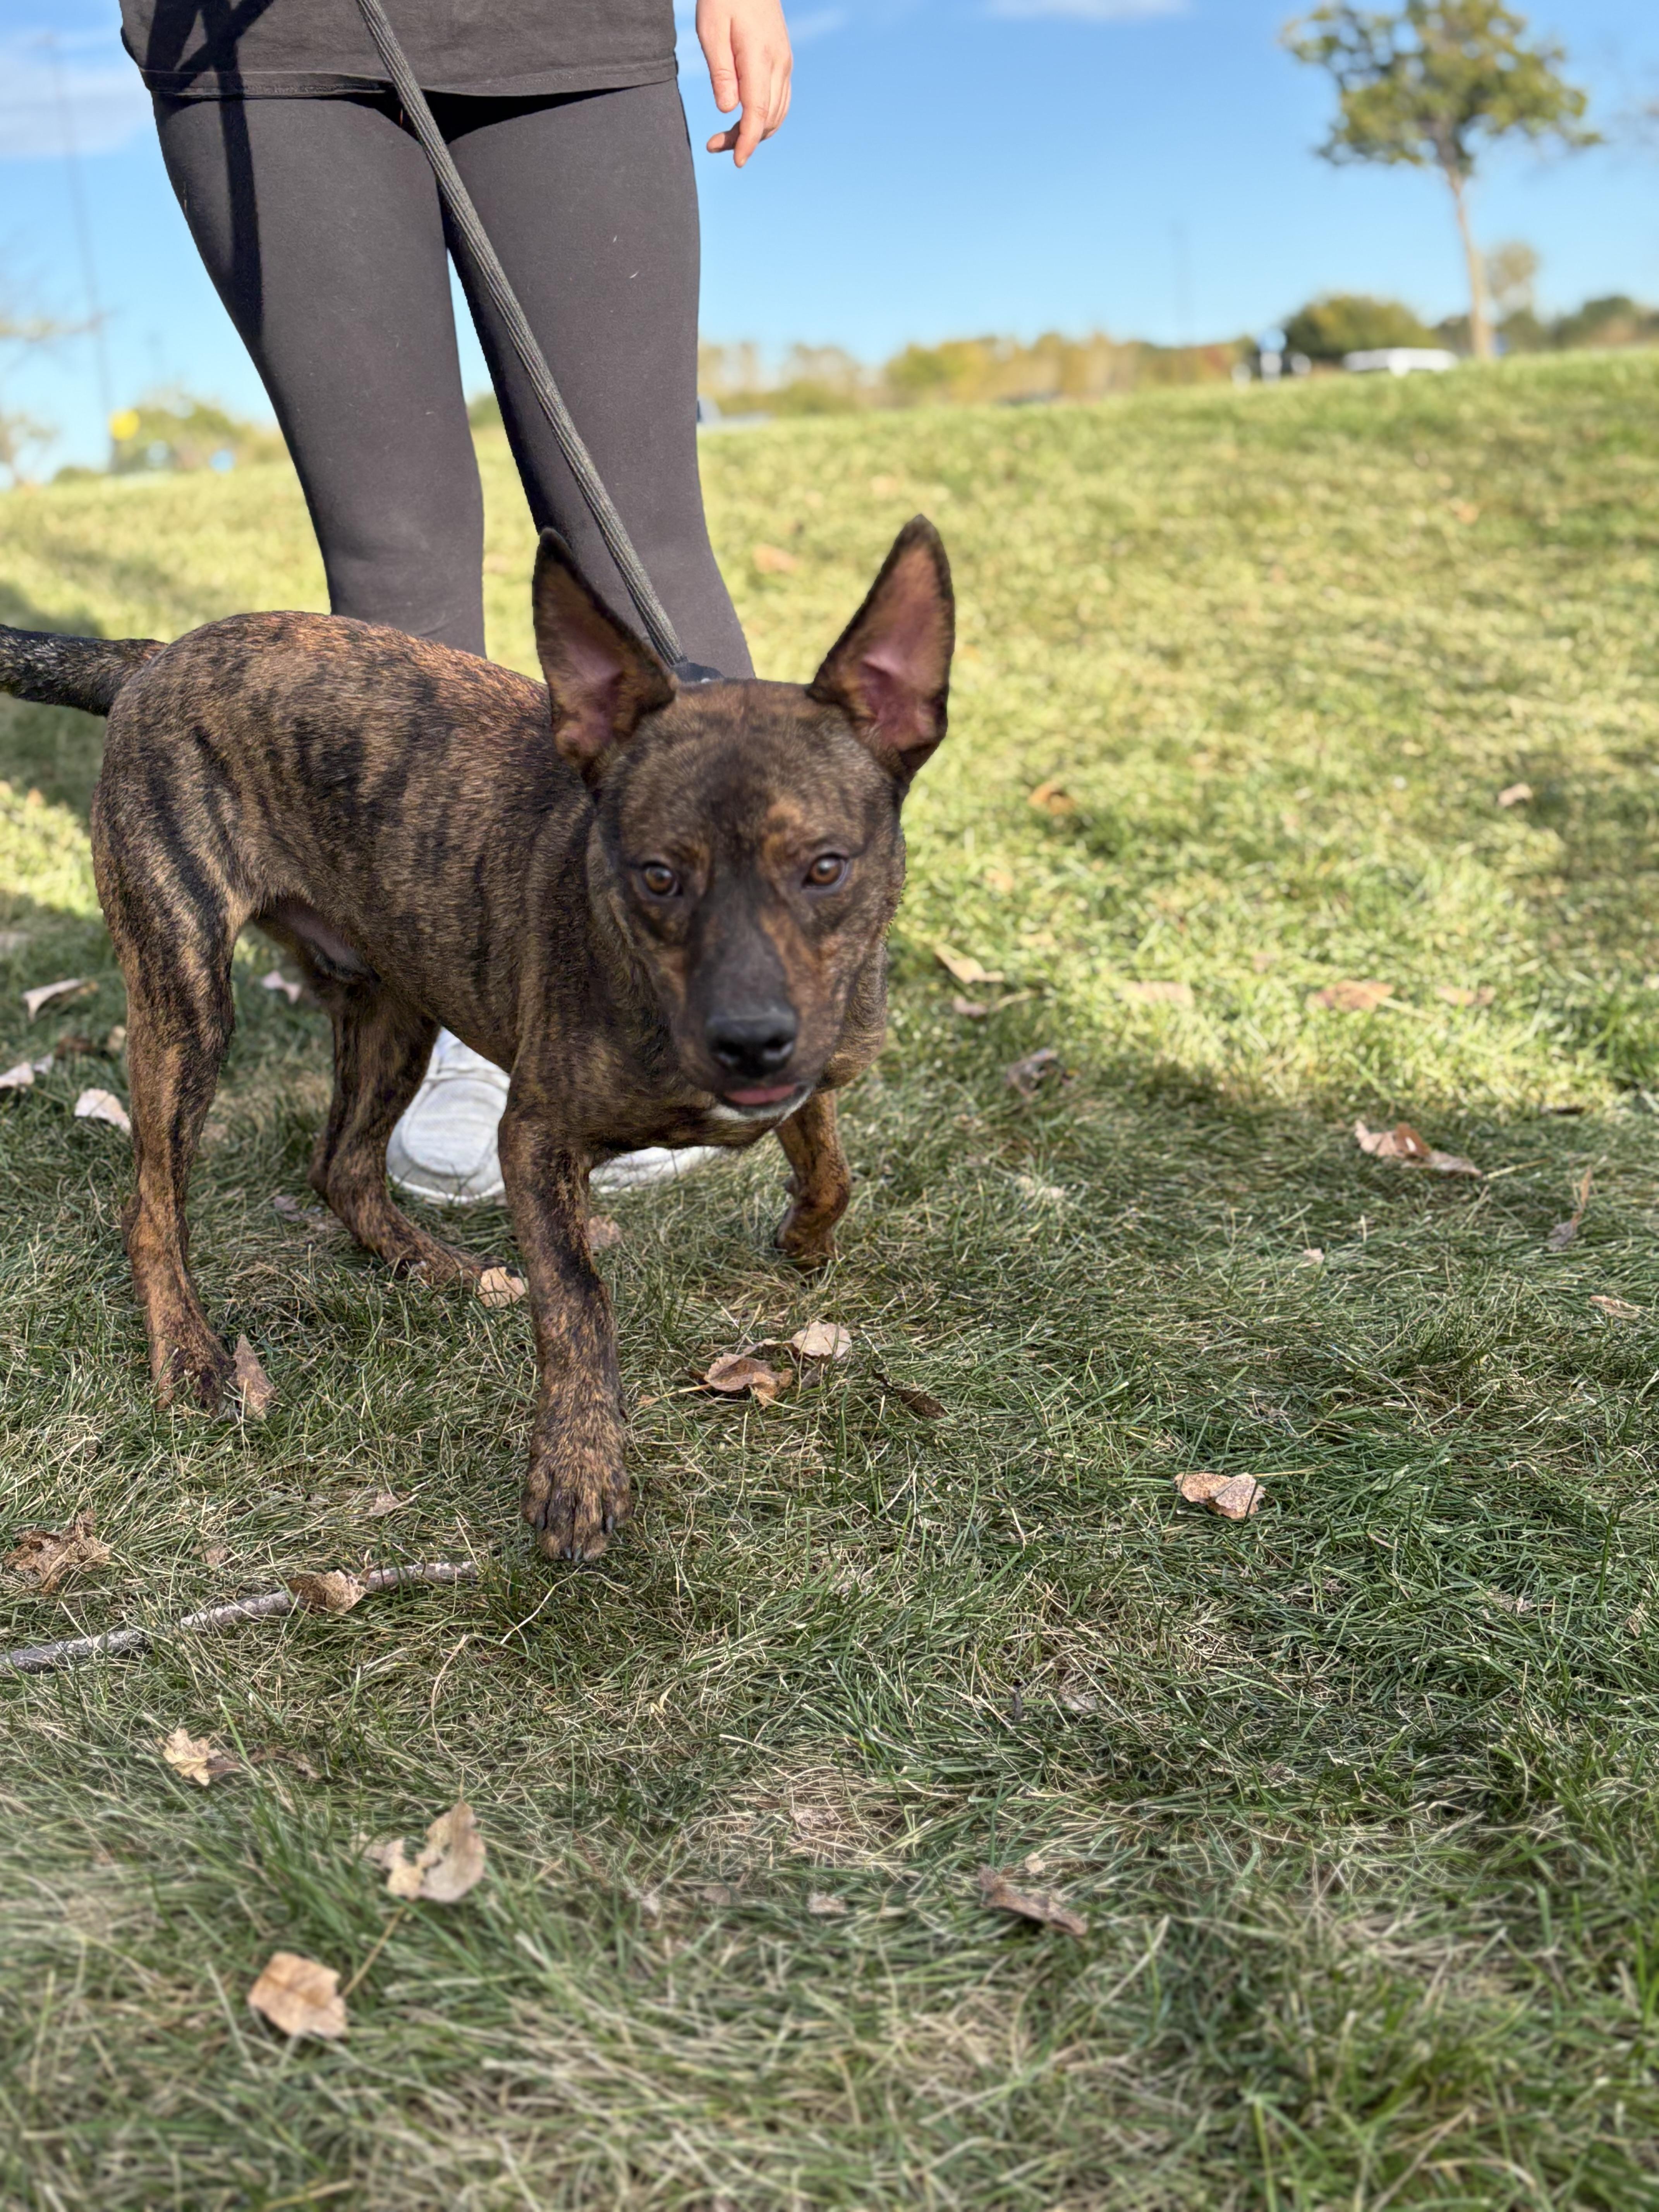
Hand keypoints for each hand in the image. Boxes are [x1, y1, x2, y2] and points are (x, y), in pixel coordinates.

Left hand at [698, 0, 791, 166]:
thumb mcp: (711, 30)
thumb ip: (720, 72)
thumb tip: (727, 111)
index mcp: (760, 57)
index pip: (758, 112)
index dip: (748, 141)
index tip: (736, 161)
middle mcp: (779, 64)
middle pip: (768, 118)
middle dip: (745, 139)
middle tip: (713, 145)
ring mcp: (784, 64)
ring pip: (776, 114)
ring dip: (755, 132)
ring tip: (726, 137)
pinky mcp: (783, 62)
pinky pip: (779, 101)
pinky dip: (764, 118)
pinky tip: (744, 120)